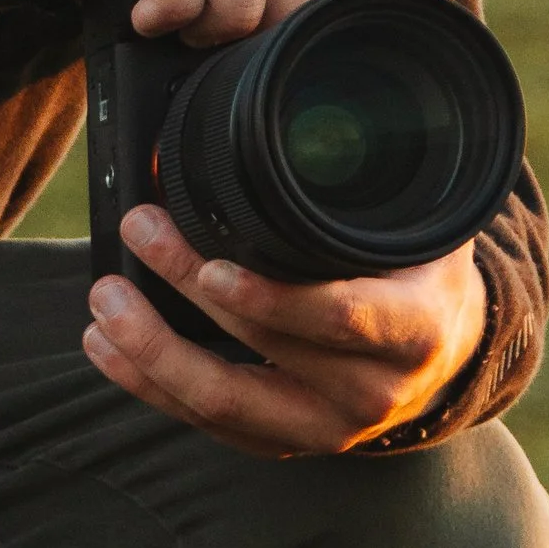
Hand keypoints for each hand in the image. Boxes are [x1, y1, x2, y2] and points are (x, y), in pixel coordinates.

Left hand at [83, 201, 486, 457]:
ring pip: (223, 403)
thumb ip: (370, 179)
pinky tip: (108, 348)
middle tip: (139, 230)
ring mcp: (326, 426)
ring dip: (150, 351)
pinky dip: (149, 384)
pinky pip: (208, 424)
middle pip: (262, 351)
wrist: (445, 348)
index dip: (271, 299)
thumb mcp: (416, 223)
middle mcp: (374, 391)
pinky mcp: (284, 442)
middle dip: (186, 290)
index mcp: (412, 329)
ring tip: (103, 300)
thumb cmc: (417, 269)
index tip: (212, 267)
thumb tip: (308, 105)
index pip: (340, 319)